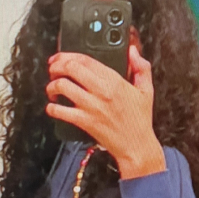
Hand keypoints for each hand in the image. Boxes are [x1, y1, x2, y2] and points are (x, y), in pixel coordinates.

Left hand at [45, 46, 165, 178]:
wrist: (137, 145)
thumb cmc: (140, 120)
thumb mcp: (146, 90)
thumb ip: (141, 67)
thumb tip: (133, 51)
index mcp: (114, 80)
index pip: (85, 59)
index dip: (67, 55)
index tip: (60, 58)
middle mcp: (101, 91)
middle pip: (70, 68)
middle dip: (56, 66)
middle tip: (53, 71)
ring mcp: (91, 106)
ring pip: (62, 86)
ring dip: (52, 86)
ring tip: (53, 89)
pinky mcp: (84, 122)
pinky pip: (60, 111)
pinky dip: (52, 108)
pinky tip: (54, 107)